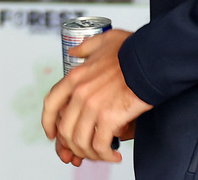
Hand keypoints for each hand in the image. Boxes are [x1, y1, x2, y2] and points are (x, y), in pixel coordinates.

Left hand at [41, 29, 152, 164]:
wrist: (149, 60)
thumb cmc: (131, 51)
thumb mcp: (102, 41)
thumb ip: (85, 48)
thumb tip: (75, 52)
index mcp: (75, 77)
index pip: (51, 104)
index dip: (48, 122)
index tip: (52, 133)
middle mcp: (79, 93)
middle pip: (65, 129)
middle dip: (73, 145)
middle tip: (84, 149)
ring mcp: (92, 106)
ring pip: (80, 141)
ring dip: (90, 153)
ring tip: (101, 154)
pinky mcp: (108, 118)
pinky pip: (100, 145)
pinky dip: (105, 155)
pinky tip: (114, 155)